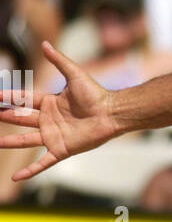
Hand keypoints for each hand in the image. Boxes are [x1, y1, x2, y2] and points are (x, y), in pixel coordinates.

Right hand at [0, 42, 118, 183]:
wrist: (111, 113)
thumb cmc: (96, 94)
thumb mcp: (74, 74)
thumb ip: (58, 61)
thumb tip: (44, 43)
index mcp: (50, 103)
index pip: (25, 99)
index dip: (10, 97)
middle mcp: (49, 120)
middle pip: (22, 119)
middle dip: (6, 116)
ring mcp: (54, 136)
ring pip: (27, 140)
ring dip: (11, 142)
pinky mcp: (61, 150)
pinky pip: (42, 162)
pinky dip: (30, 171)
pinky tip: (16, 178)